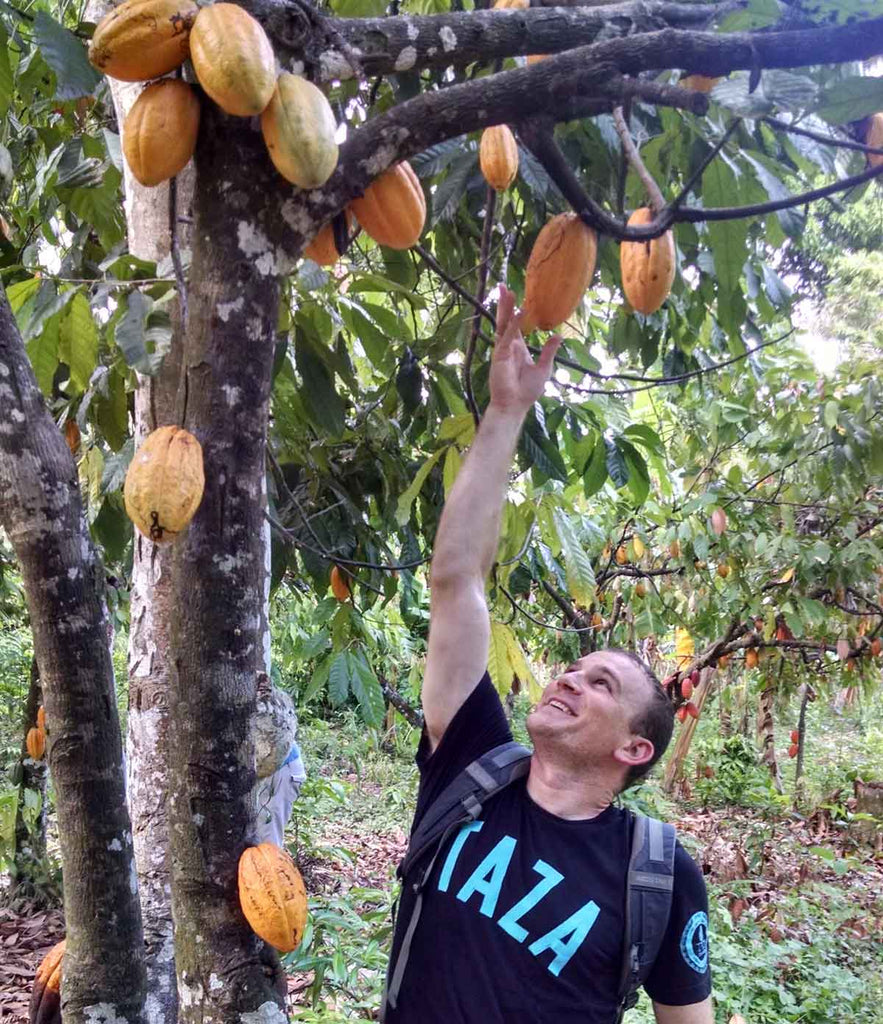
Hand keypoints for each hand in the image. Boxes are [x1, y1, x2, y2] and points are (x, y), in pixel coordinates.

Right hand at [489, 285, 560, 415]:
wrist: (514, 405)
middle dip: (504, 304)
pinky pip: (507, 337)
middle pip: (505, 320)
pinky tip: (521, 312)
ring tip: (507, 291)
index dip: (513, 311)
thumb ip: (549, 351)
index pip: (514, 325)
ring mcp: (502, 350)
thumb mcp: (544, 368)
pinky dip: (514, 324)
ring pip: (503, 324)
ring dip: (505, 308)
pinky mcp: (500, 356)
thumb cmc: (527, 391)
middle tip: (502, 286)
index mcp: (517, 349)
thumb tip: (559, 335)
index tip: (513, 296)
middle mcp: (507, 346)